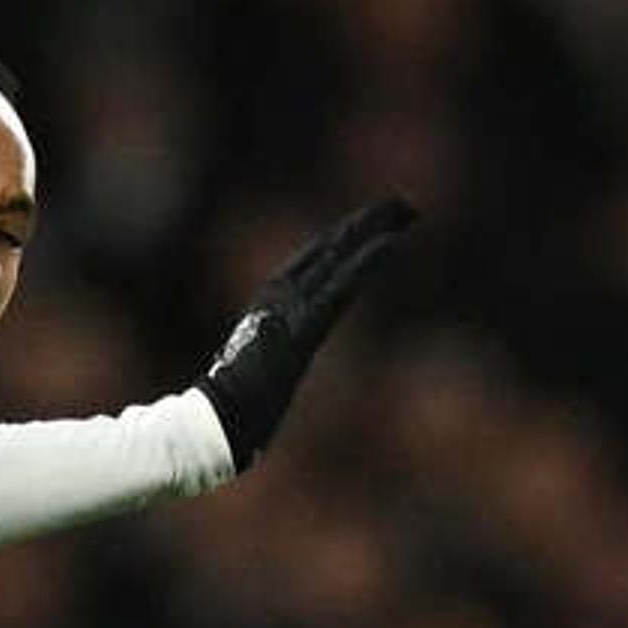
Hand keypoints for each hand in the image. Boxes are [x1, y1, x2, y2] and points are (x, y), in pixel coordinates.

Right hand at [194, 197, 416, 469]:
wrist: (221, 422)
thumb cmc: (232, 411)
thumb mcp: (257, 379)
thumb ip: (269, 362)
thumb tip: (274, 372)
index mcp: (271, 306)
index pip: (314, 262)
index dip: (345, 241)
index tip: (374, 224)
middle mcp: (280, 295)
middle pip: (331, 249)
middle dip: (366, 224)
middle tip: (402, 204)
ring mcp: (291, 306)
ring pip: (340, 257)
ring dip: (374, 230)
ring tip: (406, 208)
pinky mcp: (305, 323)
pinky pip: (342, 285)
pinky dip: (368, 261)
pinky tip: (393, 242)